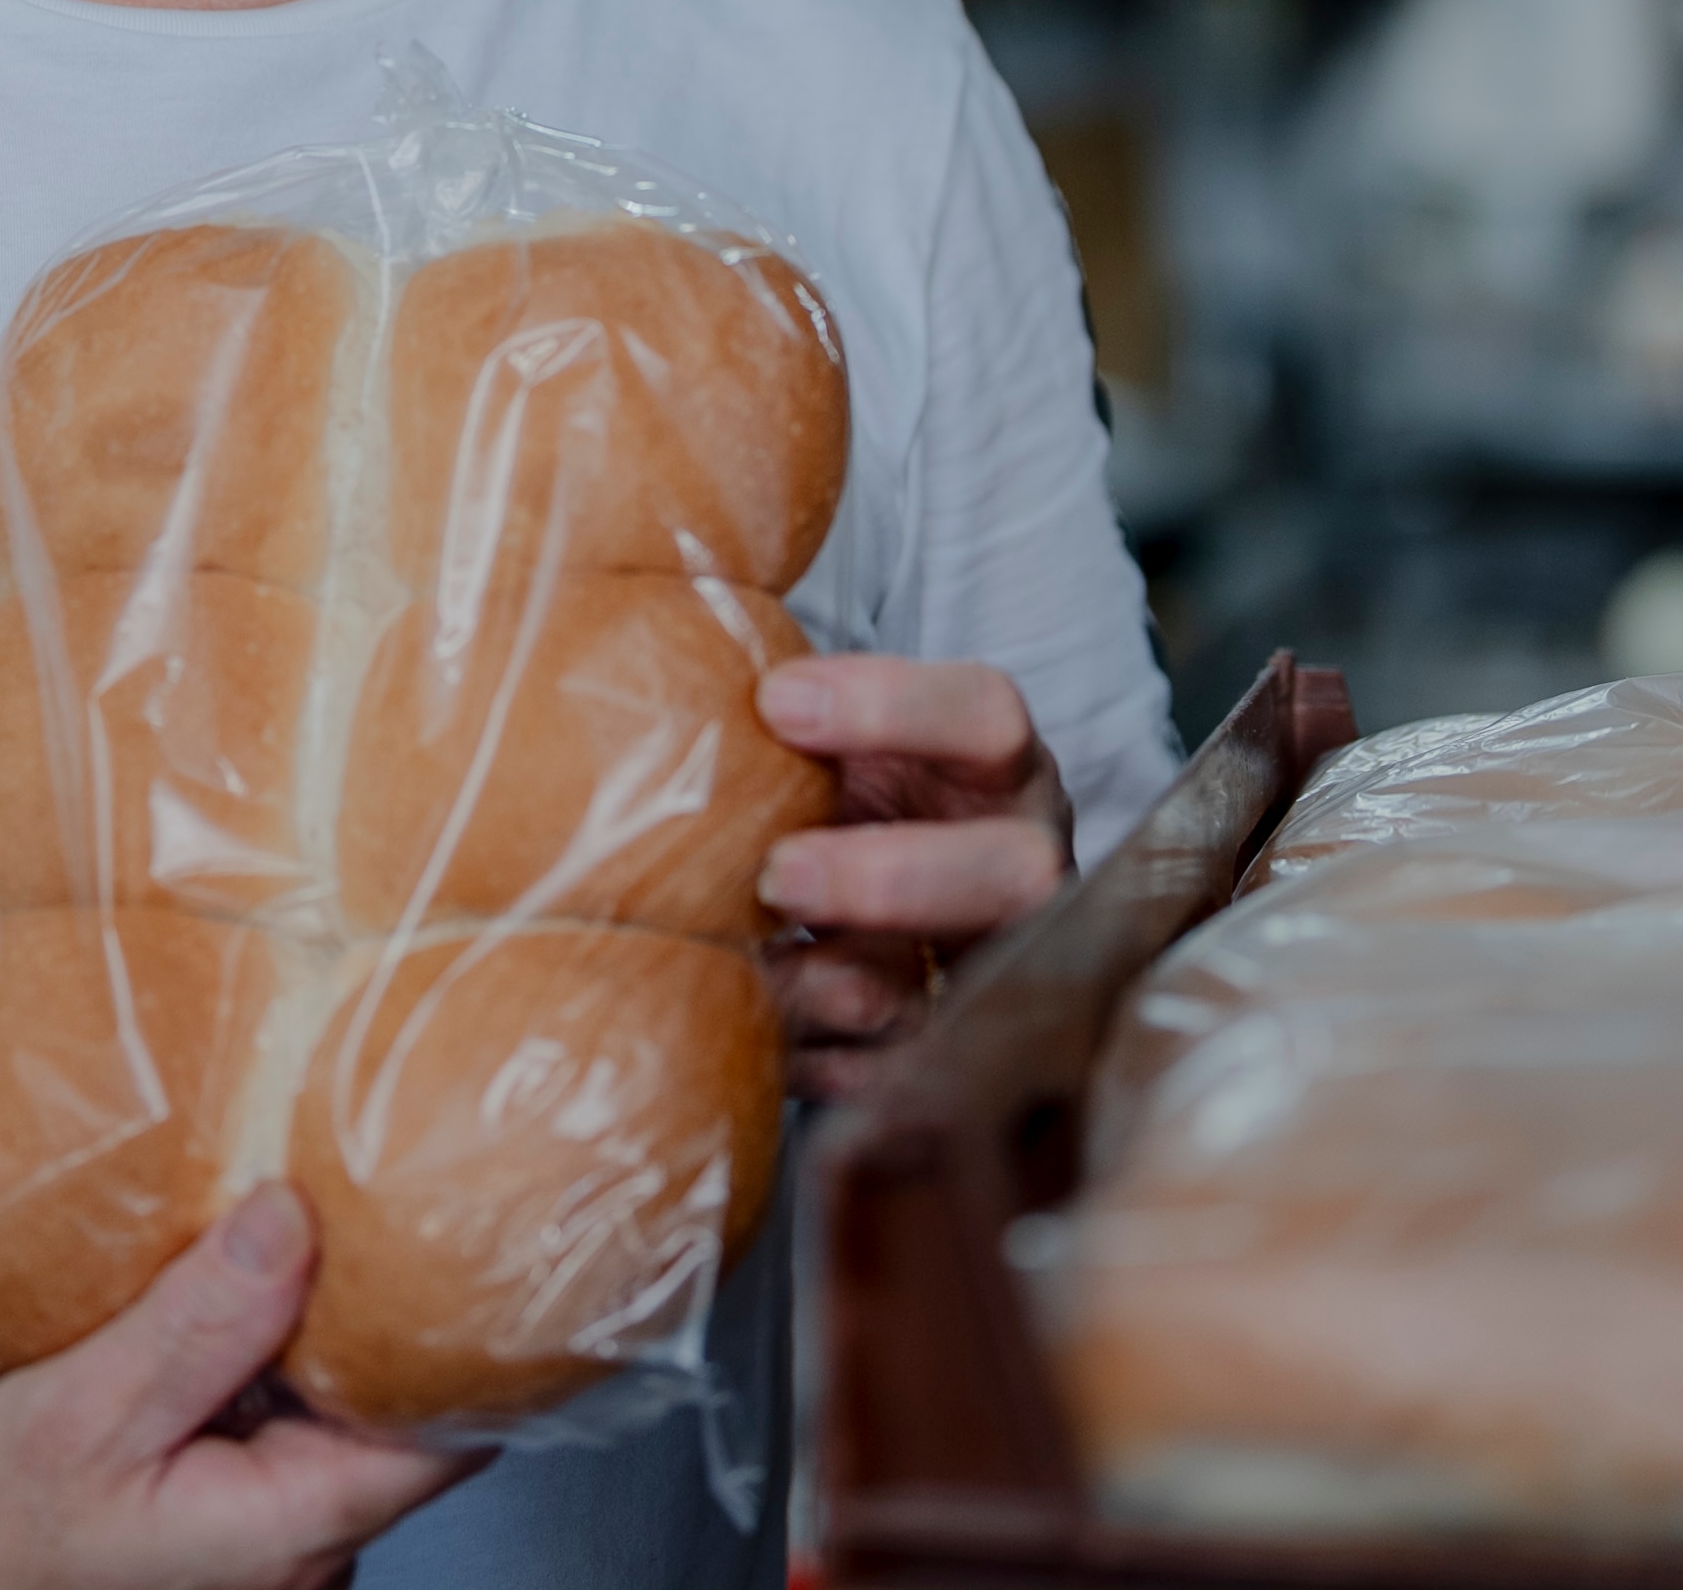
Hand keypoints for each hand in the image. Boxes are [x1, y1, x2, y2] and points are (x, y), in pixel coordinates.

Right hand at [0, 1186, 478, 1589]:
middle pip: (398, 1421)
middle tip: (341, 1205)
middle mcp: (310, 1558)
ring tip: (278, 1252)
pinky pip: (295, 1449)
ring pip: (343, 1430)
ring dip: (314, 1351)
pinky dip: (275, 1388)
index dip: (459, 1333)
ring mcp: (283, 1558)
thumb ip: (198, 1323)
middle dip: (372, 1321)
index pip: (446, 1430)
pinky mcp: (250, 1544)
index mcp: (293, 1527)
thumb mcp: (84, 1413)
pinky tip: (232, 1328)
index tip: (442, 1234)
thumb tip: (291, 1216)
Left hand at [752, 655, 1072, 1098]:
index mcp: (995, 763)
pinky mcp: (947, 1050)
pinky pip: (896, 1078)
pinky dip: (821, 1061)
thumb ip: (784, 695)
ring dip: (836, 987)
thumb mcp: (831, 730)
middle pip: (1009, 873)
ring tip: (749, 969)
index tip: (775, 701)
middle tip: (775, 874)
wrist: (858, 881)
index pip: (985, 715)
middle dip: (890, 879)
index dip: (891, 706)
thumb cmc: (839, 790)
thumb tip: (666, 604)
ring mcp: (992, 962)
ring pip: (950, 994)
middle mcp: (1016, 861)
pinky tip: (757, 1029)